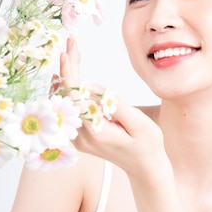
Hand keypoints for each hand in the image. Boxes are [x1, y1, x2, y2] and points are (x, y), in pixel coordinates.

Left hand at [60, 38, 169, 177]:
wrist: (145, 168)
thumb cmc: (148, 144)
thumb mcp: (139, 123)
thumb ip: (115, 105)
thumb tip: (92, 85)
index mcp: (94, 132)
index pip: (73, 98)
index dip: (69, 73)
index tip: (68, 52)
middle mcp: (81, 137)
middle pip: (65, 97)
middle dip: (67, 68)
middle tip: (71, 44)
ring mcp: (78, 138)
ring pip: (63, 102)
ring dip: (66, 76)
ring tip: (72, 53)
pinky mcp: (80, 136)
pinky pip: (67, 109)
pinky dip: (67, 89)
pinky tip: (68, 75)